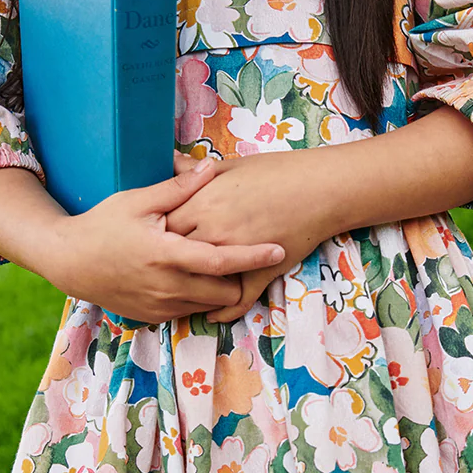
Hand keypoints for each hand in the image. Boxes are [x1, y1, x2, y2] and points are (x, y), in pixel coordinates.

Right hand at [46, 159, 285, 323]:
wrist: (69, 262)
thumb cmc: (104, 224)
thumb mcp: (139, 200)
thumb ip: (179, 188)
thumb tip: (211, 167)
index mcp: (167, 254)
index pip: (221, 261)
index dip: (253, 256)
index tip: (278, 248)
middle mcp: (166, 286)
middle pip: (222, 291)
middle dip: (242, 278)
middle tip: (254, 255)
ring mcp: (159, 305)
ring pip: (207, 304)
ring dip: (221, 289)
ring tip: (231, 267)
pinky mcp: (151, 316)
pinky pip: (188, 311)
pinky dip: (200, 298)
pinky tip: (201, 277)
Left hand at [166, 150, 333, 322]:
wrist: (318, 188)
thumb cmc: (276, 171)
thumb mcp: (231, 165)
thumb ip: (196, 171)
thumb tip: (169, 160)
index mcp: (204, 203)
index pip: (165, 224)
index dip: (157, 231)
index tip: (154, 234)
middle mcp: (214, 232)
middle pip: (177, 254)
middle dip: (168, 259)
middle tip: (161, 263)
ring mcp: (236, 256)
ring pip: (201, 282)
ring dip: (190, 287)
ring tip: (180, 290)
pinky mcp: (258, 273)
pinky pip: (236, 301)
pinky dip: (223, 311)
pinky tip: (214, 312)